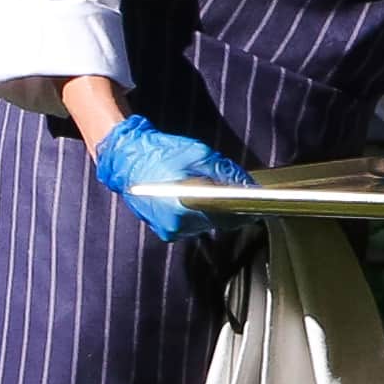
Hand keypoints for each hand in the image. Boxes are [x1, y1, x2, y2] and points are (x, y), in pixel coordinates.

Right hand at [92, 117, 249, 236]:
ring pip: (204, 224)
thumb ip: (225, 172)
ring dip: (213, 210)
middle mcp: (175, 225)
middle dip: (228, 207)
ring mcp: (168, 230)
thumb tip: (246, 184)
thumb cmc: (160, 153)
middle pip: (216, 222)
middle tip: (236, 191)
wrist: (126, 158)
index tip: (257, 204)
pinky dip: (198, 213)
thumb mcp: (199, 154)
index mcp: (183, 207)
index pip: (226, 217)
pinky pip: (191, 224)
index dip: (243, 209)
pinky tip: (197, 198)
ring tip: (212, 192)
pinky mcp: (164, 230)